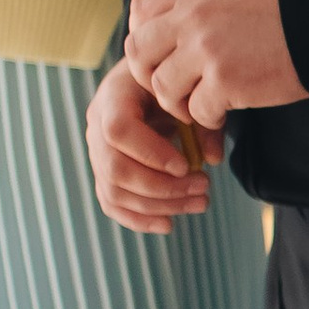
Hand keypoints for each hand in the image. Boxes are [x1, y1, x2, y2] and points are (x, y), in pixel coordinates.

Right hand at [86, 54, 220, 233]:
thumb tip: (212, 160)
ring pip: (114, 192)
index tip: (186, 166)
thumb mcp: (188, 92)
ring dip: (160, 206)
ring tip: (200, 203)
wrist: (149, 84)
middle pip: (115, 169)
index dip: (151, 154)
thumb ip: (203, 122)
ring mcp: (96, 151)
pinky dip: (139, 219)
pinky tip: (169, 224)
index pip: (119, 130)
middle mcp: (97, 125)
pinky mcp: (104, 172)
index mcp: (115, 96)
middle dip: (162, 187)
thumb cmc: (171, 85)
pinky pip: (111, 203)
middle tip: (204, 186)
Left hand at [125, 0, 304, 128]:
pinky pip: (198, 110)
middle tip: (171, 88)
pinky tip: (226, 112)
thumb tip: (172, 23)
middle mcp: (191, 17)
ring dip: (178, 103)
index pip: (140, 11)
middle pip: (139, 52)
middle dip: (148, 75)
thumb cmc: (285, 6)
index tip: (160, 53)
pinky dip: (209, 118)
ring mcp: (206, 50)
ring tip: (199, 105)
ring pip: (162, 87)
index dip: (143, 36)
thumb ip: (199, 1)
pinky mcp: (226, 81)